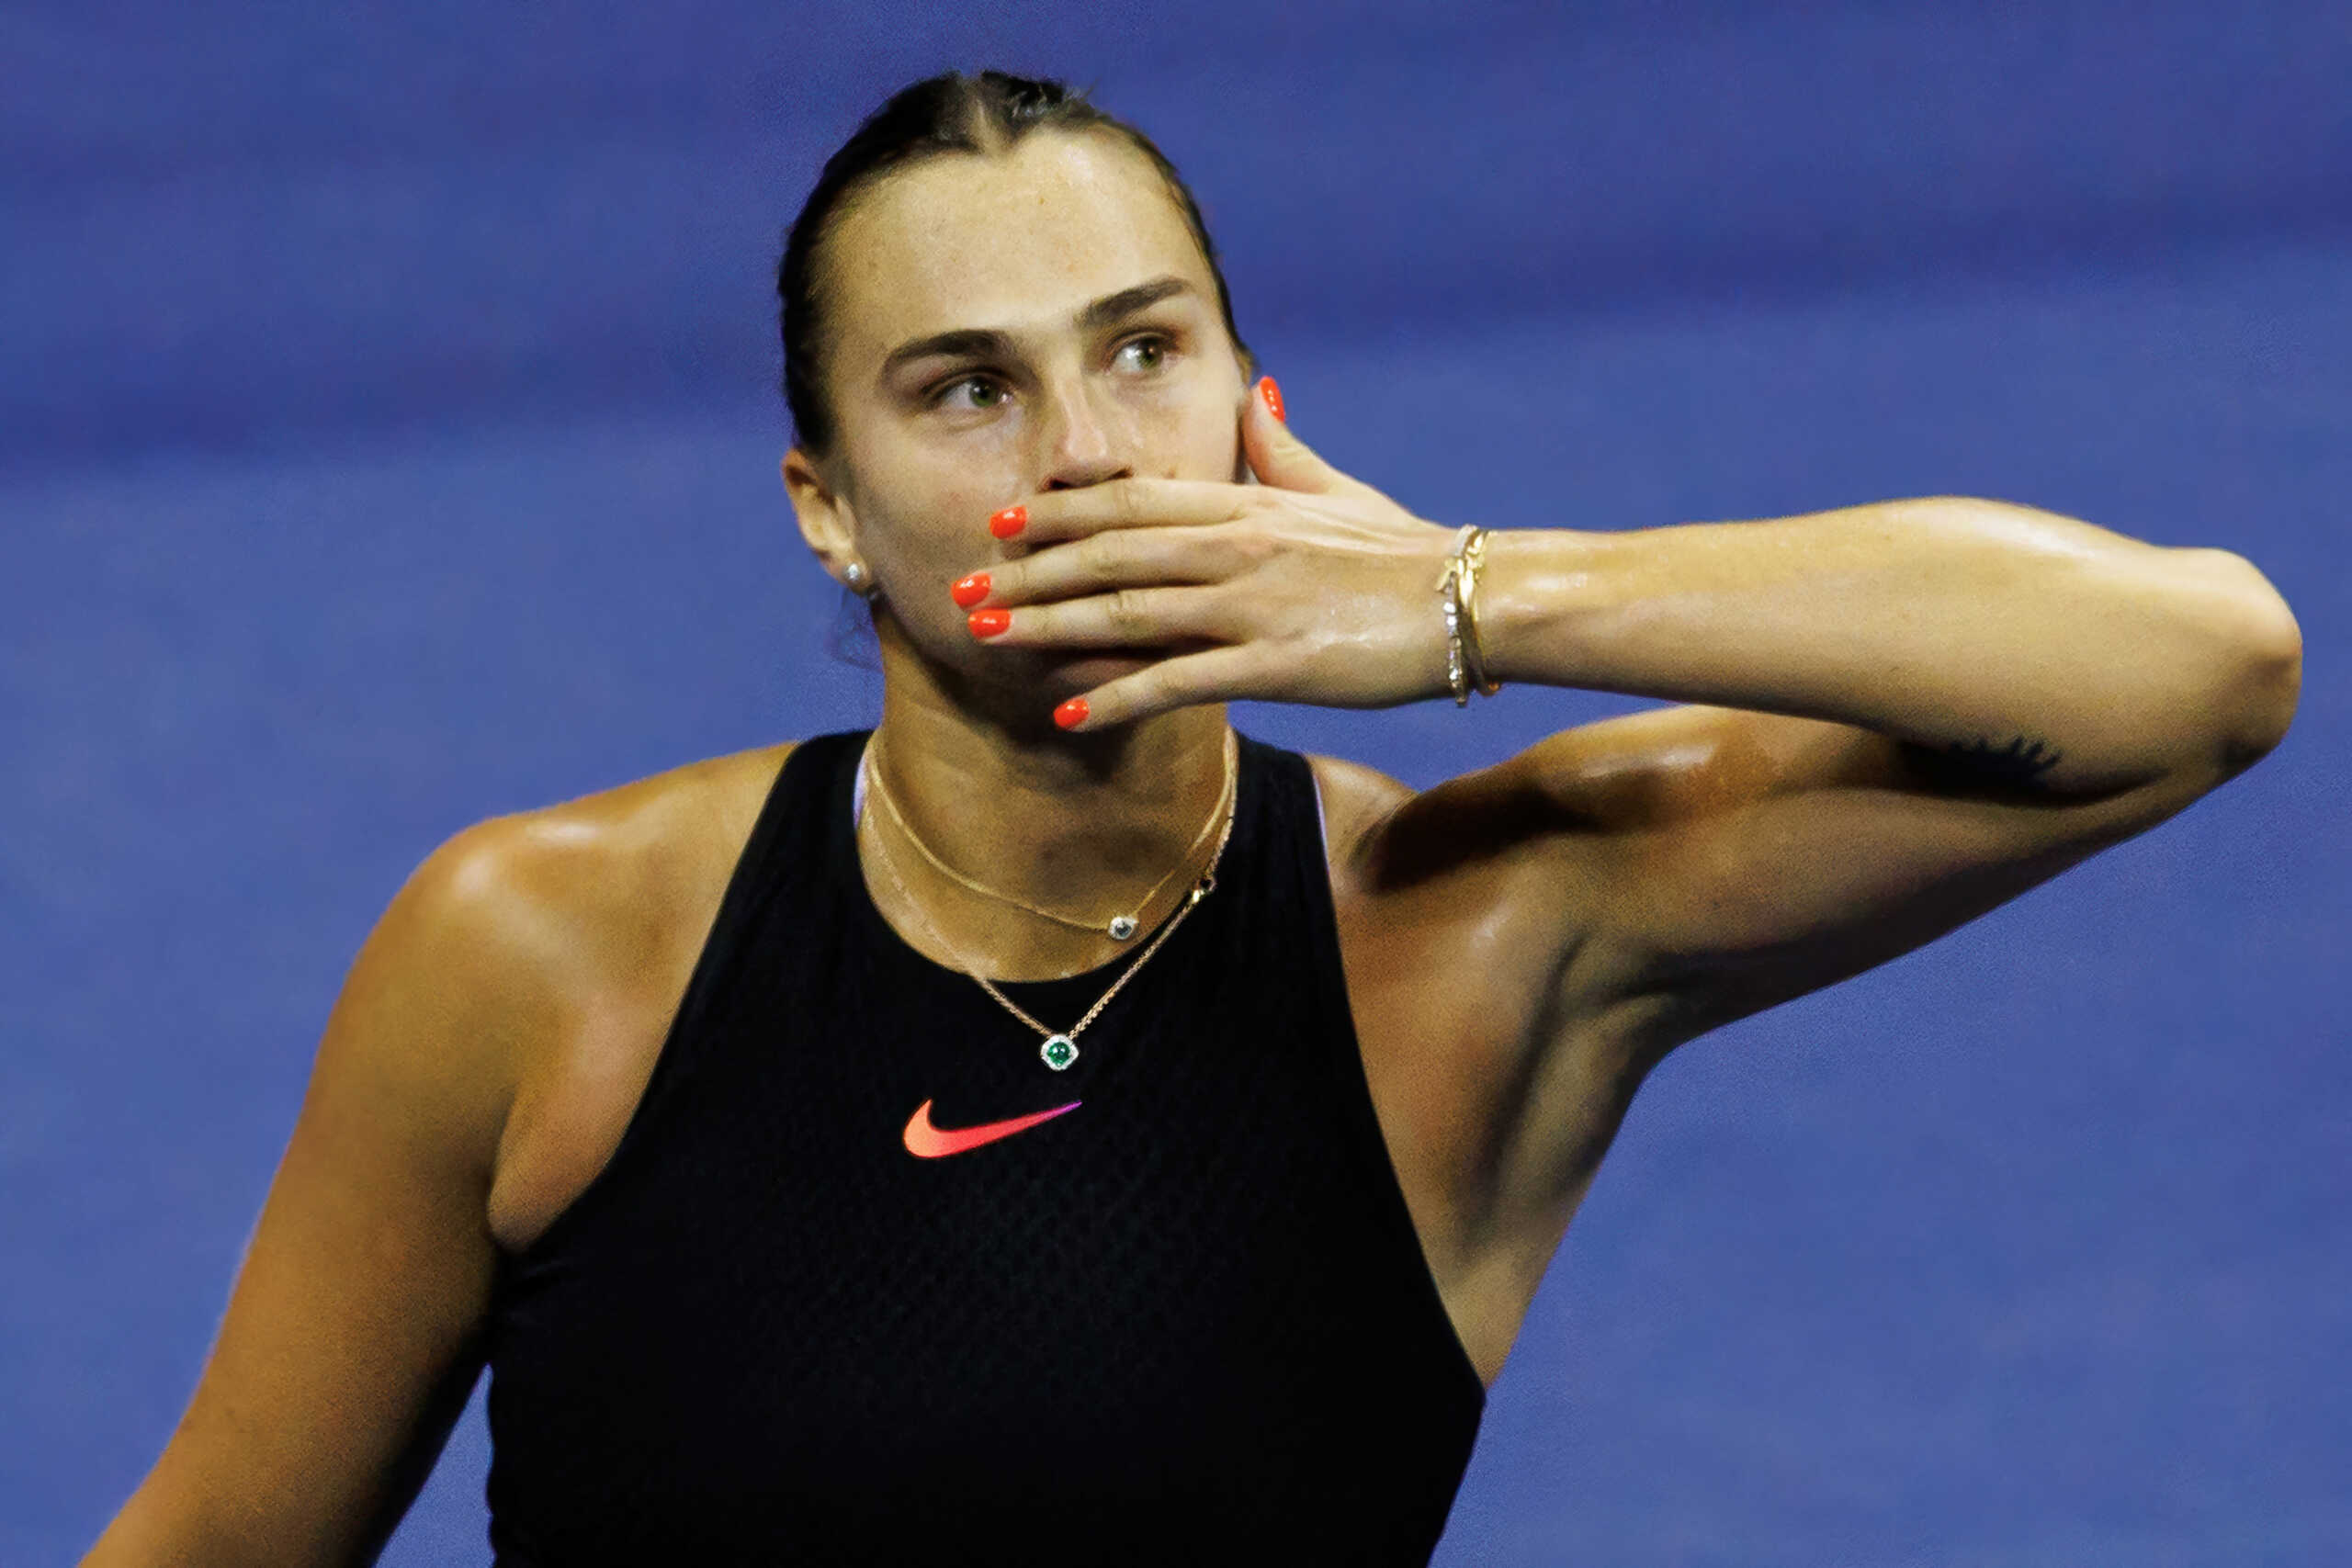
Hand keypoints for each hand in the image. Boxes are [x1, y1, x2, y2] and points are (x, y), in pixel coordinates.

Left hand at [955, 379, 1464, 730]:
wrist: (1471, 598)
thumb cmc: (1403, 549)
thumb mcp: (1334, 489)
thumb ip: (1279, 447)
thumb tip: (1253, 391)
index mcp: (1244, 504)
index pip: (1129, 501)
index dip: (1058, 511)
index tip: (1001, 522)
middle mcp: (1234, 547)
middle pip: (1108, 554)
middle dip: (1028, 571)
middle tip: (960, 585)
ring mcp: (1250, 605)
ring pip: (1126, 612)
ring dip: (1049, 626)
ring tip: (988, 638)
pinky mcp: (1272, 663)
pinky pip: (1177, 682)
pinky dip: (1118, 698)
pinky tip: (1068, 714)